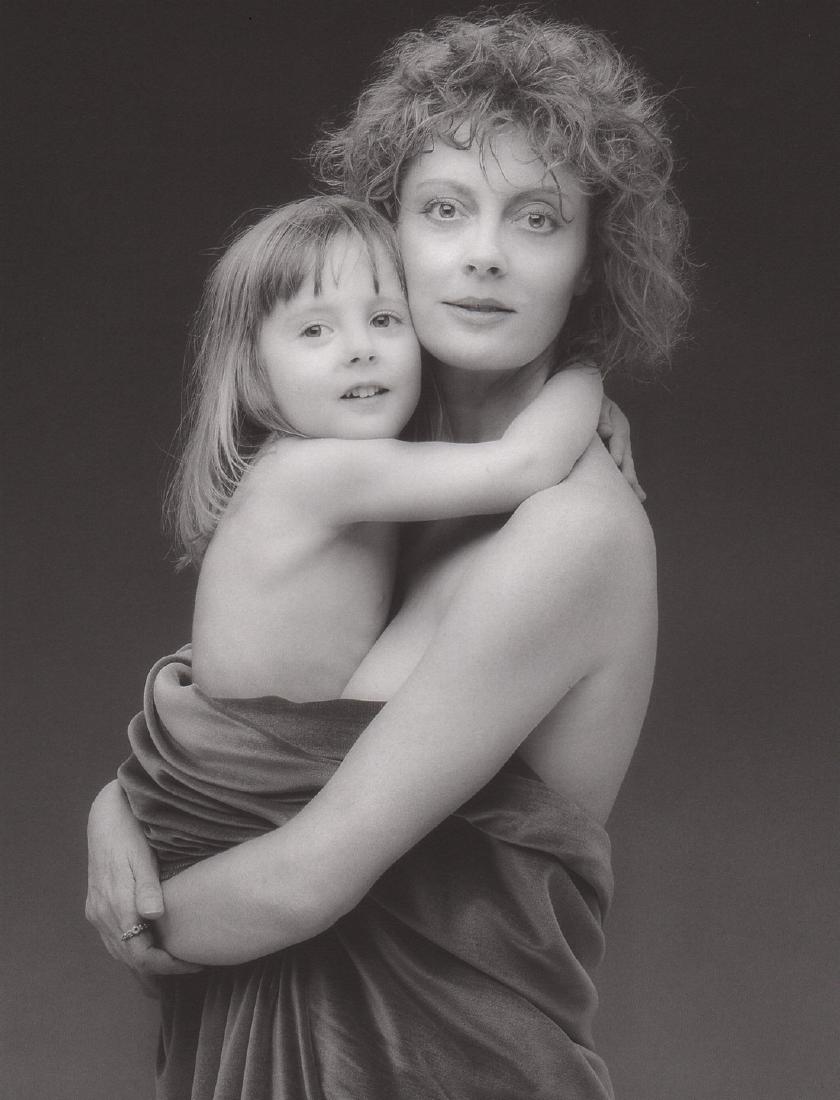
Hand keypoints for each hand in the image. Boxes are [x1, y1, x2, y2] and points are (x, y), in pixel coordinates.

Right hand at [85, 781, 201, 994]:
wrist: (106, 816)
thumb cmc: (130, 833)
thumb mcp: (142, 857)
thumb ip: (147, 888)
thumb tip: (154, 916)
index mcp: (115, 905)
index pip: (140, 954)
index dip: (166, 966)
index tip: (193, 964)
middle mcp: (102, 914)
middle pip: (129, 958)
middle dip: (159, 969)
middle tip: (189, 967)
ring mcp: (96, 911)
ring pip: (119, 952)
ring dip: (144, 963)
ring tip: (173, 965)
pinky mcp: (96, 906)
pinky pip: (113, 940)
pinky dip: (131, 951)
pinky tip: (149, 948)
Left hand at [597, 396, 645, 501]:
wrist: (591, 404)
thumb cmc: (592, 404)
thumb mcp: (598, 404)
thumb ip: (602, 416)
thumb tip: (606, 431)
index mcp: (618, 424)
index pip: (618, 437)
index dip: (618, 449)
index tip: (616, 461)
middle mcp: (622, 439)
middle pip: (626, 457)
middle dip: (627, 471)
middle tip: (628, 484)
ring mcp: (621, 450)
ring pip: (627, 467)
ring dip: (631, 482)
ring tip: (638, 498)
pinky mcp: (617, 458)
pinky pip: (623, 471)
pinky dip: (630, 484)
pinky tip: (639, 497)